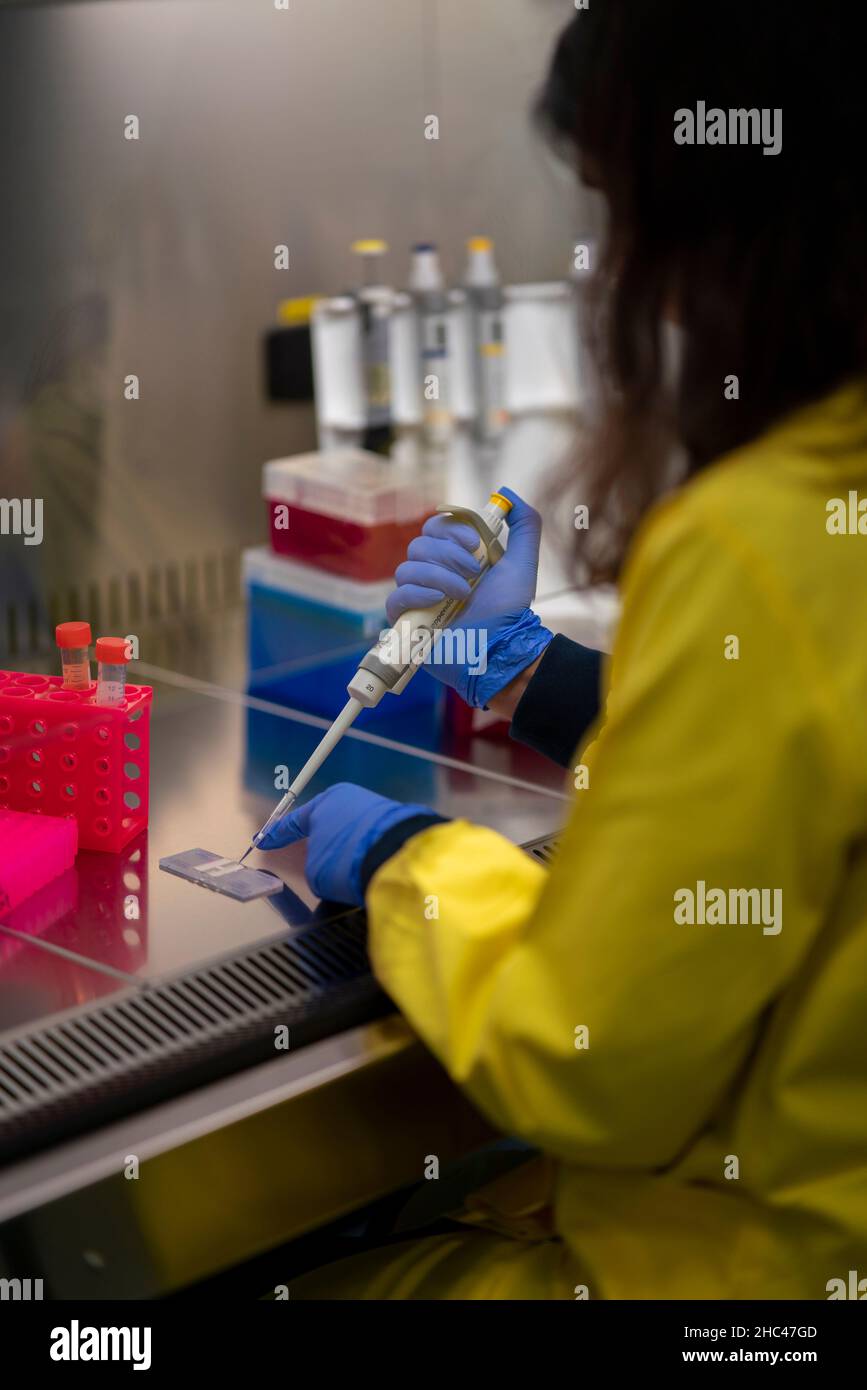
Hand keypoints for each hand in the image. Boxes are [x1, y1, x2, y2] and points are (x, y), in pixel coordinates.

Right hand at [257, 783, 435, 904]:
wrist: (396, 856)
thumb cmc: (347, 859)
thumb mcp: (315, 872)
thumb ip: (315, 869)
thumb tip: (331, 873)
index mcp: (325, 802)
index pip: (295, 821)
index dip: (277, 835)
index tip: (265, 841)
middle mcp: (351, 800)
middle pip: (328, 826)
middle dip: (324, 848)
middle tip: (325, 868)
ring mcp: (376, 809)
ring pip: (353, 837)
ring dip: (350, 856)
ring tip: (354, 875)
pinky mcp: (397, 822)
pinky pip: (375, 842)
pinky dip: (370, 857)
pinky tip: (372, 870)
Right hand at [385, 486, 552, 706]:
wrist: (502, 647)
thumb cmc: (511, 610)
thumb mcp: (523, 562)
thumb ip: (524, 525)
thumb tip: (507, 493)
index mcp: (454, 558)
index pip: (434, 527)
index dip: (450, 530)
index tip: (475, 545)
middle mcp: (433, 575)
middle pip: (419, 545)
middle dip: (448, 555)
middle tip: (473, 574)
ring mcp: (418, 599)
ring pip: (406, 568)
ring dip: (438, 576)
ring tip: (463, 595)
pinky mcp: (406, 622)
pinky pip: (396, 597)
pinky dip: (417, 594)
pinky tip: (438, 601)